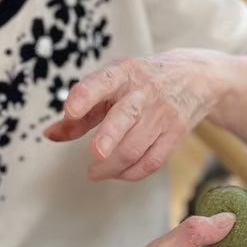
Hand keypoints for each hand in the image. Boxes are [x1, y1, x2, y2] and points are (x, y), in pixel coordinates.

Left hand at [45, 50, 225, 180]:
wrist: (197, 78)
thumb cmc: (142, 82)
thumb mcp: (112, 86)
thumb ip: (81, 112)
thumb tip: (49, 135)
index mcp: (124, 73)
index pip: (103, 81)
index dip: (86, 96)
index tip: (71, 110)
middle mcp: (145, 91)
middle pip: (127, 115)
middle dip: (110, 136)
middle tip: (95, 155)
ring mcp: (163, 113)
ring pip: (136, 147)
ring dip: (111, 166)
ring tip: (94, 172)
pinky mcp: (176, 133)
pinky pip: (153, 161)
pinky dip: (132, 173)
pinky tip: (118, 173)